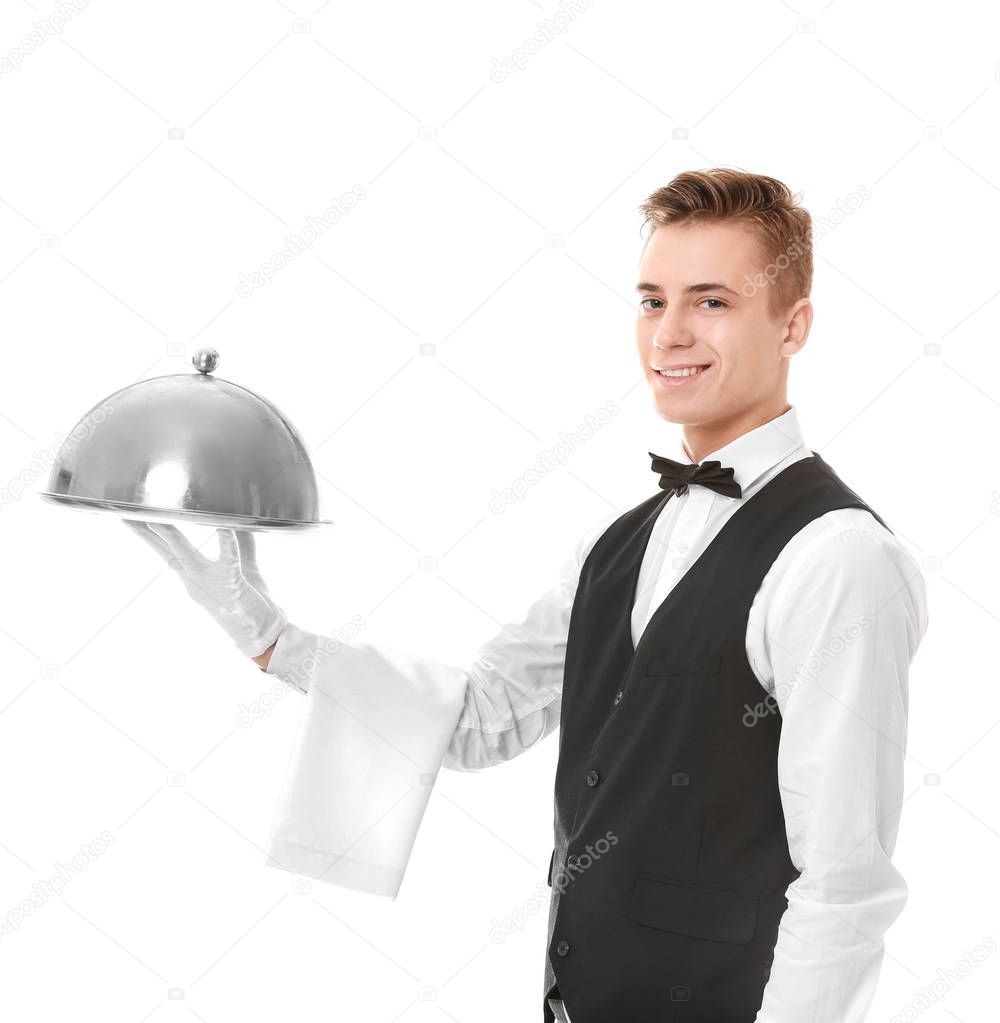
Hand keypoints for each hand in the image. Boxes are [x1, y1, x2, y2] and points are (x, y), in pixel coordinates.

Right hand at [124, 519, 287, 657]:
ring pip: (187, 557)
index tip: (131, 520)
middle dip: (146, 536)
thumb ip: (239, 544)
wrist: (263, 633)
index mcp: (195, 575)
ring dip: (173, 539)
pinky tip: (224, 529)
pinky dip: (227, 545)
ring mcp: (212, 584)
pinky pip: (229, 561)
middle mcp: (197, 580)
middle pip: (167, 554)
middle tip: (128, 517)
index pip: (167, 552)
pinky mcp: (233, 585)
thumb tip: (234, 522)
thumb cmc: (250, 601)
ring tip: (159, 522)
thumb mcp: (242, 567)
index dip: (148, 536)